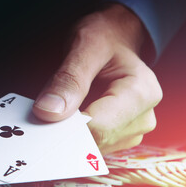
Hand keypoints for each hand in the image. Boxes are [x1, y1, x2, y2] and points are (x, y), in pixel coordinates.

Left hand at [33, 3, 162, 154]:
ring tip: (61, 107)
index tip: (42, 116)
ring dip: (69, 133)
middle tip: (47, 109)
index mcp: (141, 93)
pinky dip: (75, 135)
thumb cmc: (105, 38)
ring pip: (92, 148)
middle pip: (96, 140)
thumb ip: (69, 80)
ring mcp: (133, 129)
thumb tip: (48, 113)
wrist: (117, 39)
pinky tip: (68, 117)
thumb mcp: (85, 47)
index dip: (66, 125)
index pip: (99, 126)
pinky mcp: (120, 135)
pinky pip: (92, 145)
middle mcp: (143, 116)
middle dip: (66, 129)